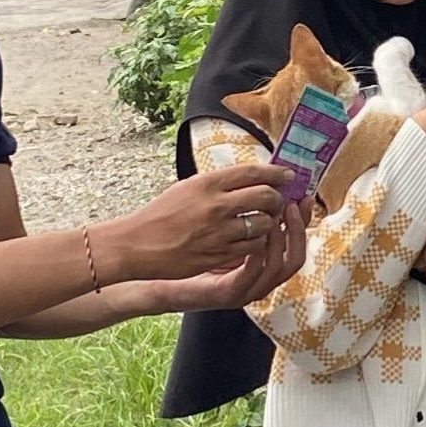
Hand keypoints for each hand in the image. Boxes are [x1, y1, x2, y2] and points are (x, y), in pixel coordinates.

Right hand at [96, 163, 304, 283]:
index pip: (253, 172)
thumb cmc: (161, 214)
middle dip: (278, 199)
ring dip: (269, 223)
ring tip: (265, 222)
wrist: (137, 245)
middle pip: (265, 196)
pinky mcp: (218, 254)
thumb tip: (253, 178)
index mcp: (208, 183)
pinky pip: (252, 247)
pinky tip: (252, 240)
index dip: (277, 173)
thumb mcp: (188, 188)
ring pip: (263, 224)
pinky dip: (258, 243)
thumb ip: (219, 183)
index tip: (288, 175)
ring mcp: (218, 232)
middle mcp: (216, 205)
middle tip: (279, 201)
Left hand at [144, 208, 307, 312]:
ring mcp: (248, 288)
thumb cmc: (185, 244)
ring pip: (281, 266)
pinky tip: (255, 236)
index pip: (294, 241)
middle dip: (297, 228)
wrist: (153, 267)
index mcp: (261, 259)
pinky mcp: (229, 293)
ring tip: (276, 216)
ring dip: (282, 240)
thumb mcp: (218, 223)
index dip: (303, 219)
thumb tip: (261, 175)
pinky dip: (259, 255)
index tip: (304, 195)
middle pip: (296, 255)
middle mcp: (260, 277)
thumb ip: (241, 208)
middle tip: (290, 204)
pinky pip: (253, 274)